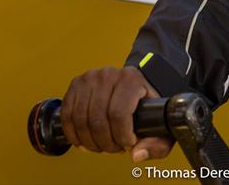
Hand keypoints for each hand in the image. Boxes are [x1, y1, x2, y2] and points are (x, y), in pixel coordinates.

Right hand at [60, 66, 174, 161]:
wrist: (135, 86)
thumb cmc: (147, 105)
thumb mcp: (161, 124)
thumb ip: (157, 144)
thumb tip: (136, 154)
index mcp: (131, 79)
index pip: (118, 114)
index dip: (121, 136)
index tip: (127, 144)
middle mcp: (109, 75)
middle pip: (97, 120)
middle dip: (105, 143)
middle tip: (114, 148)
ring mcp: (90, 78)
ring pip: (80, 120)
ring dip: (90, 141)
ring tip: (102, 145)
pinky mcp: (76, 85)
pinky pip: (67, 116)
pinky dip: (74, 134)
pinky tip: (85, 141)